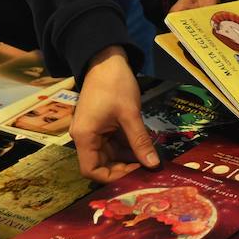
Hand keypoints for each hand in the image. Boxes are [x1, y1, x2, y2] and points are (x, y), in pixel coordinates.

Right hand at [71, 46, 159, 181]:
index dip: (112, 177)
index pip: (91, 170)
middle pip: (101, 164)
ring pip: (109, 155)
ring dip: (127, 158)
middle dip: (123, 168)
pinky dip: (127, 147)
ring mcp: (93, 131)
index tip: (134, 174)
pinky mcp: (101, 126)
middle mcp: (85, 137)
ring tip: (149, 159)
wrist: (107, 60)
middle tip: (147, 168)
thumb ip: (140, 141)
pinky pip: (113, 143)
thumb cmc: (115, 85)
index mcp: (85, 136)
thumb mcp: (130, 114)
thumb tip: (153, 165)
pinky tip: (144, 147)